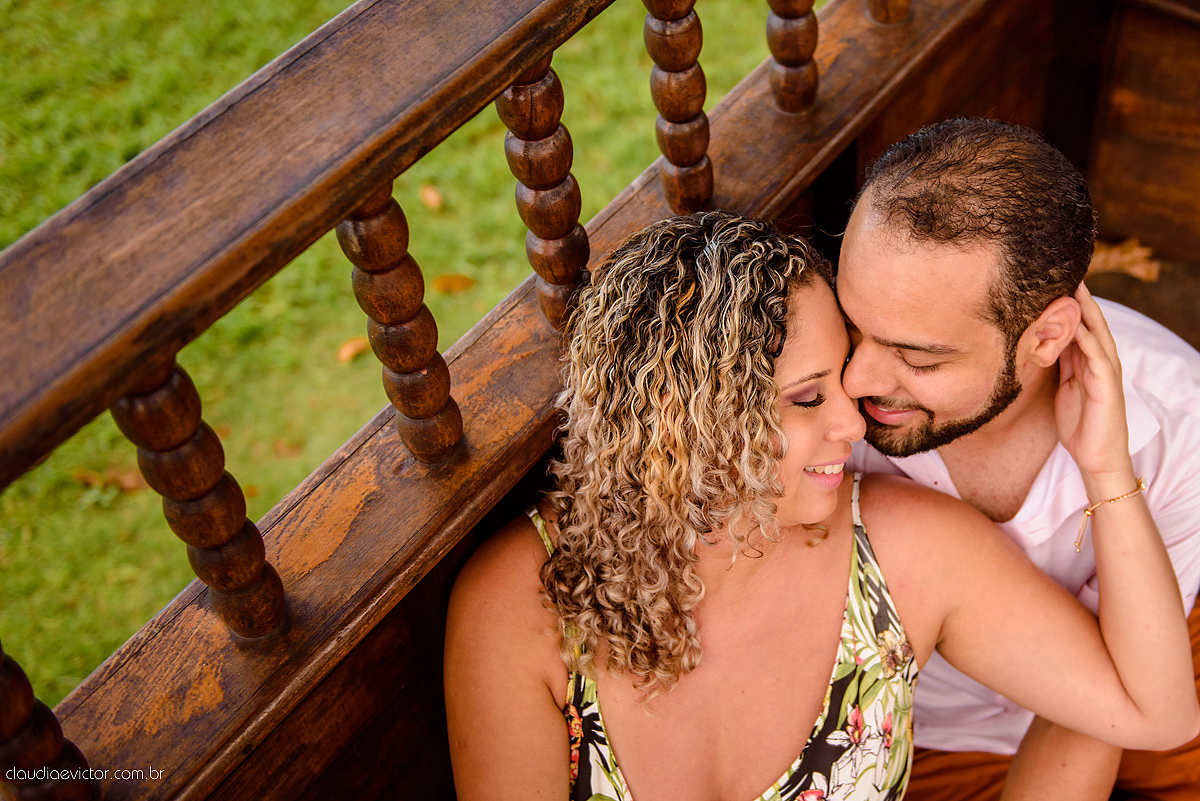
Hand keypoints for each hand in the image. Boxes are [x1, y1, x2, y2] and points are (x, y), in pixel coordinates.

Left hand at [1054, 284, 1134, 489]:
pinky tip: (1077, 327)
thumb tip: (1045, 342)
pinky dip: (1088, 341)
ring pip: (1097, 334)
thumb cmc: (1079, 424)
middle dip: (1080, 298)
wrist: (1097, 457)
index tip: (1053, 282)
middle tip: (1066, 272)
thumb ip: (1060, 363)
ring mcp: (1107, 373)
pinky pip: (1098, 358)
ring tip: (1074, 287)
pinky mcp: (1107, 387)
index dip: (1070, 304)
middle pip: (1092, 322)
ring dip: (1086, 311)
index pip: (1080, 325)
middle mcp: (1101, 362)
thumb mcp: (1064, 386)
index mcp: (1089, 361)